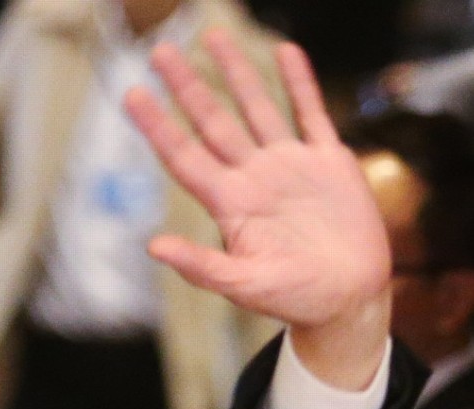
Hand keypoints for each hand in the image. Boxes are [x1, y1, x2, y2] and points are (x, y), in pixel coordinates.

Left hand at [126, 30, 390, 388]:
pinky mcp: (329, 163)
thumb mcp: (245, 286)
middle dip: (187, 87)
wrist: (348, 299)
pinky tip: (285, 52)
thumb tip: (153, 248)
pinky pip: (311, 113)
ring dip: (237, 72)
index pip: (184, 156)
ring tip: (214, 37)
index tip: (132, 94)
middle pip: (212, 122)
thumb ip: (201, 266)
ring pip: (257, 108)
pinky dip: (300, 83)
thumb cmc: (295, 299)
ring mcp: (290, 166)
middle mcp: (254, 177)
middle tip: (160, 52)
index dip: (158, 126)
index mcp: (230, 204)